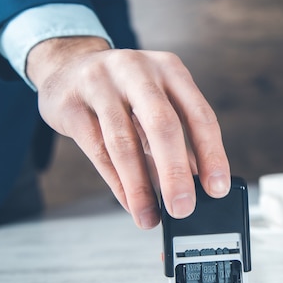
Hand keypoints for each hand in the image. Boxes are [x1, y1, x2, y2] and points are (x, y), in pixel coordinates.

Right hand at [26, 36, 230, 227]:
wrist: (65, 66)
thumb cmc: (123, 90)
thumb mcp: (157, 101)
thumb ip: (178, 136)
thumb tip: (199, 183)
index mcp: (170, 69)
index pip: (199, 115)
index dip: (211, 154)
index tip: (217, 189)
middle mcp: (138, 71)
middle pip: (163, 126)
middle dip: (175, 173)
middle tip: (183, 208)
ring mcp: (100, 84)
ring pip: (124, 143)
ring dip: (140, 187)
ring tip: (150, 216)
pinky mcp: (71, 104)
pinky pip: (97, 150)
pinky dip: (116, 182)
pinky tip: (129, 202)